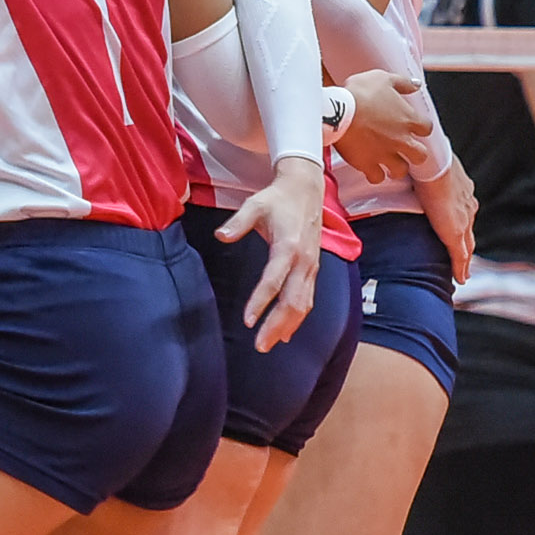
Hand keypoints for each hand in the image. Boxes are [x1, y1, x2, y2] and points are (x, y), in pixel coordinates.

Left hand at [217, 156, 324, 352]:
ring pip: (303, 304)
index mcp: (288, 247)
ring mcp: (311, 266)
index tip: (248, 321)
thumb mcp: (254, 204)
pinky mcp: (313, 268)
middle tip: (259, 346)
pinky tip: (286, 331)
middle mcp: (303, 261)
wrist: (307, 189)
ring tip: (270, 344)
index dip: (261, 302)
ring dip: (288, 326)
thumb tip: (221, 236)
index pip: (273, 281)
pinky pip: (308, 298)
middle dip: (276, 325)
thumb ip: (238, 222)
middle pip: (292, 301)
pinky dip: (298, 317)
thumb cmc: (277, 198)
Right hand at [334, 71, 430, 183]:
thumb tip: (417, 85)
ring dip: (396, 167)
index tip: (413, 127)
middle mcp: (401, 140)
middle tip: (405, 150)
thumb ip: (403, 83)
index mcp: (408, 119)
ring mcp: (385, 154)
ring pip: (401, 170)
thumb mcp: (382, 79)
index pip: (427, 128)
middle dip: (414, 154)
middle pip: (420, 156)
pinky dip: (374, 175)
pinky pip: (377, 177)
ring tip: (388, 163)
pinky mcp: (368, 164)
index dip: (420, 128)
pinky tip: (369, 168)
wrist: (337, 111)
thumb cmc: (359, 93)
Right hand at [413, 153, 476, 284]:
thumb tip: (399, 161)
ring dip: (465, 260)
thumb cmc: (424, 157)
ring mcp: (464, 220)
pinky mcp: (455, 232)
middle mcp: (467, 206)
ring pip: (467, 246)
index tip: (459, 233)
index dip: (461, 223)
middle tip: (464, 260)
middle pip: (469, 232)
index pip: (463, 211)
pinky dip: (460, 268)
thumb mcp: (422, 164)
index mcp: (462, 190)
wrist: (431, 161)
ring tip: (463, 273)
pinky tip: (460, 280)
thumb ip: (414, 168)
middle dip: (467, 245)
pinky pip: (460, 255)